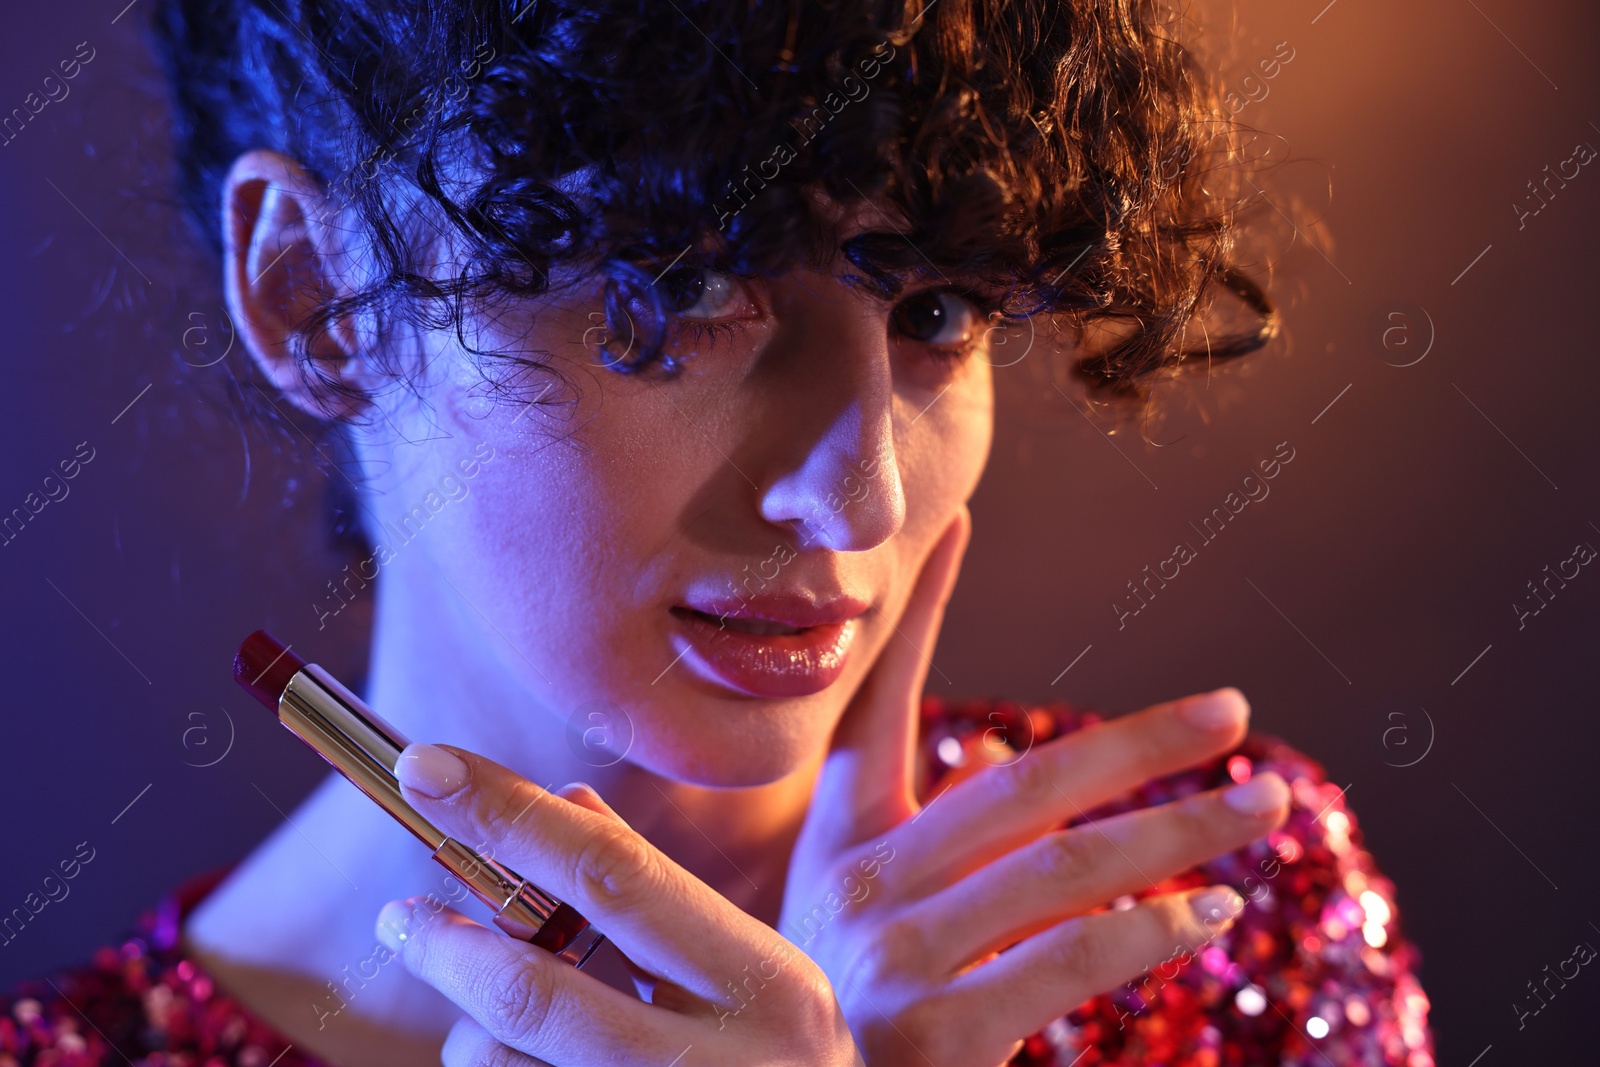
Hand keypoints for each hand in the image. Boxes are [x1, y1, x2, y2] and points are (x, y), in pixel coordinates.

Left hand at [379, 748, 863, 1065]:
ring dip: (475, 1035)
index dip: (510, 815)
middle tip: (402, 916)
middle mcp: (726, 1064)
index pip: (617, 875)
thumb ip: (666, 896)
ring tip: (491, 1023)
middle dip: (450, 945)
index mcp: (770, 984)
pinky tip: (524, 1064)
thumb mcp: (763, 980)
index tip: (425, 769)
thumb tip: (567, 803)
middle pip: (539, 991)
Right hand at [781, 505, 1290, 1065]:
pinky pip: (1070, 958)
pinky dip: (1150, 930)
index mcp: (842, 836)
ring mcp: (898, 955)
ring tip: (1261, 804)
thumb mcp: (862, 910)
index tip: (963, 523)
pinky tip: (1210, 913)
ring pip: (1067, 865)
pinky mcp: (940, 1030)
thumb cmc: (840, 1006)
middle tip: (1232, 711)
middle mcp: (865, 881)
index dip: (924, 610)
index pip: (881, 700)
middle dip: (1138, 741)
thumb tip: (991, 758)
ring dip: (1177, 828)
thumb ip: (929, 834)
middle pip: (1025, 784)